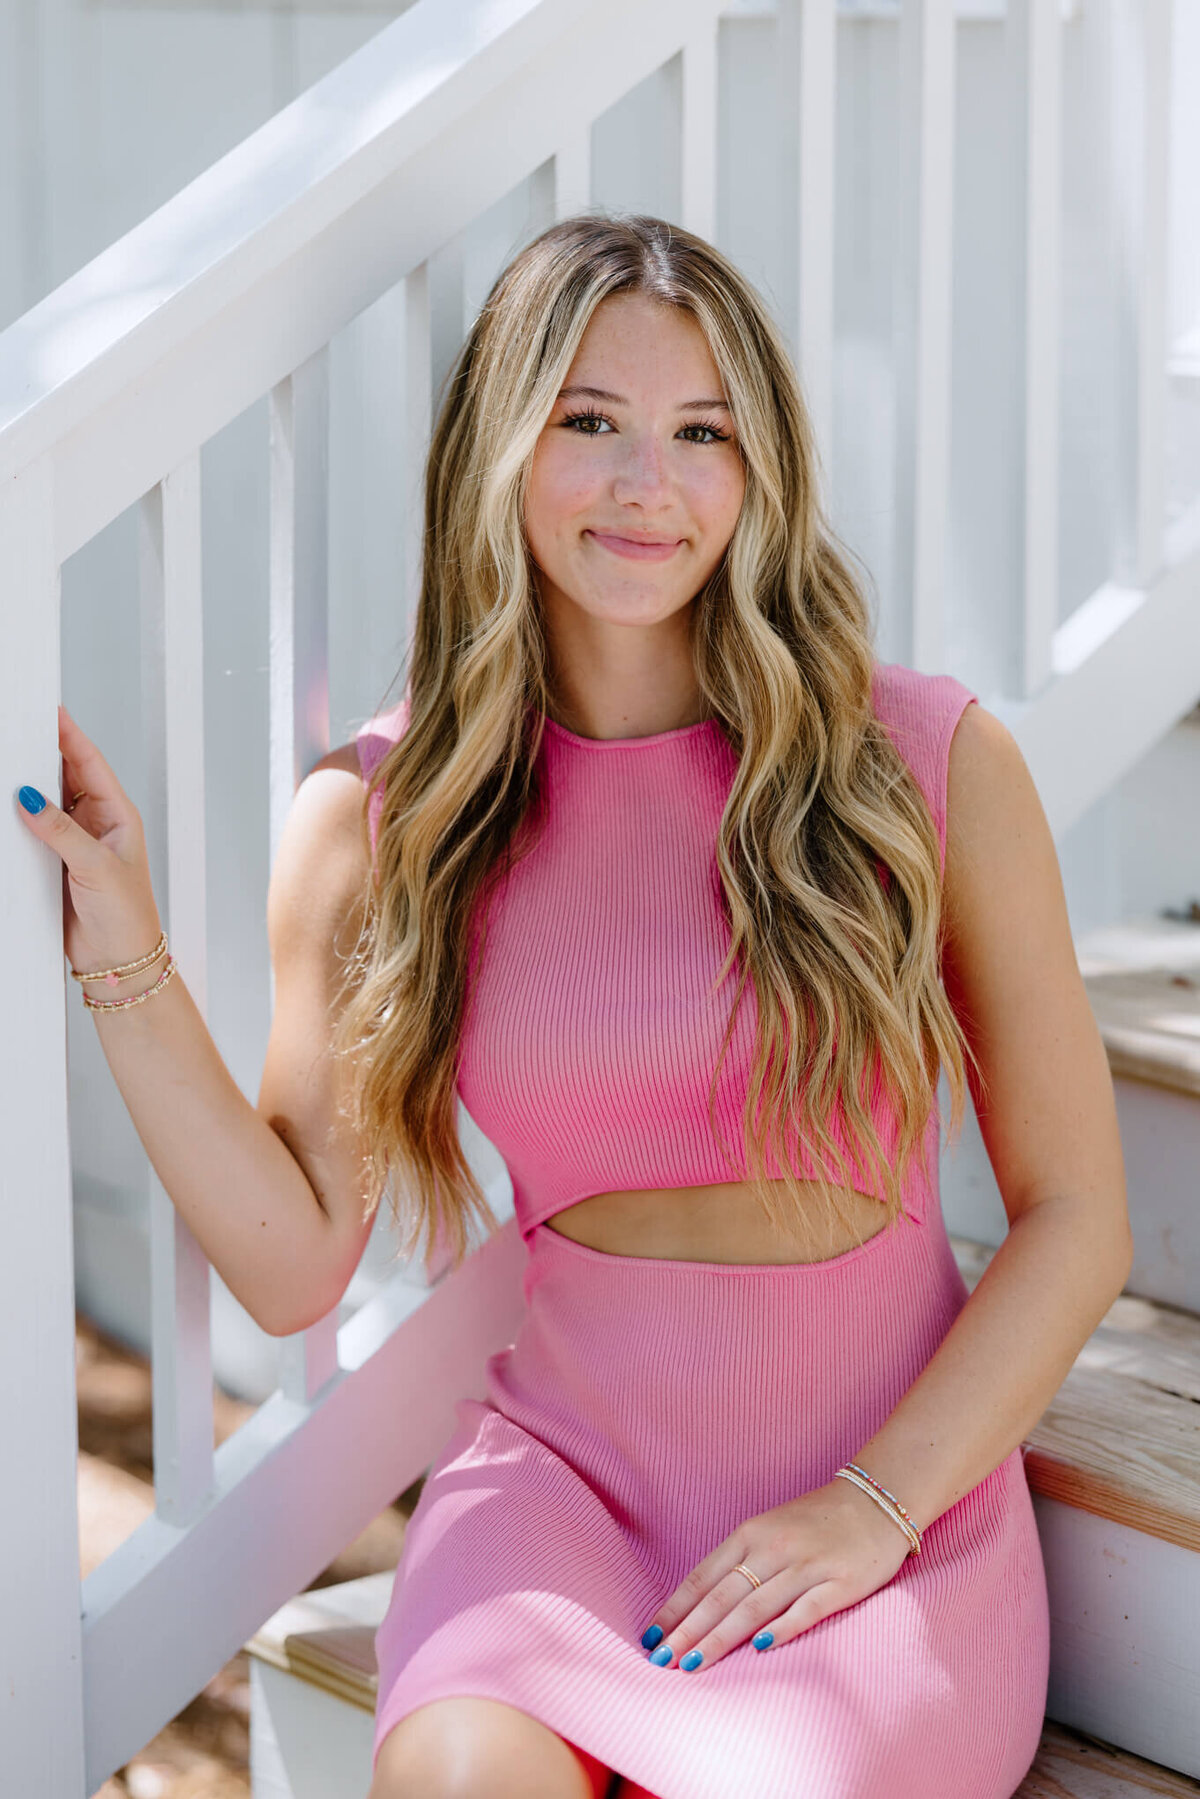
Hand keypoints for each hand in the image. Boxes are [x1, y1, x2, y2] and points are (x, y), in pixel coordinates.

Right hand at [15, 704, 163, 977]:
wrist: (118, 961)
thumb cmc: (126, 916)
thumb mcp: (94, 867)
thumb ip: (61, 832)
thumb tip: (30, 798)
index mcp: (118, 816)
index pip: (90, 764)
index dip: (69, 735)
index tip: (49, 711)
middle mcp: (97, 824)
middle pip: (65, 777)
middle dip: (42, 754)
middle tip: (16, 732)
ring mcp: (74, 842)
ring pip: (46, 803)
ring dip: (28, 787)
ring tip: (6, 763)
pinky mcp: (55, 862)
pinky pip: (33, 831)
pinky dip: (18, 820)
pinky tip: (4, 809)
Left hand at [638, 1474, 914, 1672]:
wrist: (874, 1502)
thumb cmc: (815, 1522)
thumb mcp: (769, 1530)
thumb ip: (740, 1563)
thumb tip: (699, 1605)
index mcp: (750, 1534)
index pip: (702, 1577)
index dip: (675, 1608)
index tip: (650, 1636)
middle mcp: (772, 1548)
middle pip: (721, 1596)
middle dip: (687, 1631)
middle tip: (660, 1660)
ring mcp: (805, 1565)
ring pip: (754, 1607)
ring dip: (719, 1638)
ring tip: (692, 1664)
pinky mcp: (839, 1583)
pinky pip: (805, 1608)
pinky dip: (780, 1628)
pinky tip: (758, 1649)